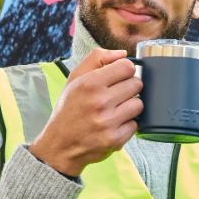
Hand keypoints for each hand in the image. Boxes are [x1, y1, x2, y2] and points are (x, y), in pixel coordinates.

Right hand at [26, 47, 141, 177]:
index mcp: (89, 83)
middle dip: (129, 88)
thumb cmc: (68, 109)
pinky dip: (127, 124)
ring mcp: (108, 122)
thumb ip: (96, 59)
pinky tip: (114, 124)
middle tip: (116, 95)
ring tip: (116, 110)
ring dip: (130, 107)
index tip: (118, 77)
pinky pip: (136, 125)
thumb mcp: (74, 79)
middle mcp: (99, 101)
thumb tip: (123, 54)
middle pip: (137, 84)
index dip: (124, 70)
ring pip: (139, 105)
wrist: (60, 145)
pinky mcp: (115, 139)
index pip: (127, 66)